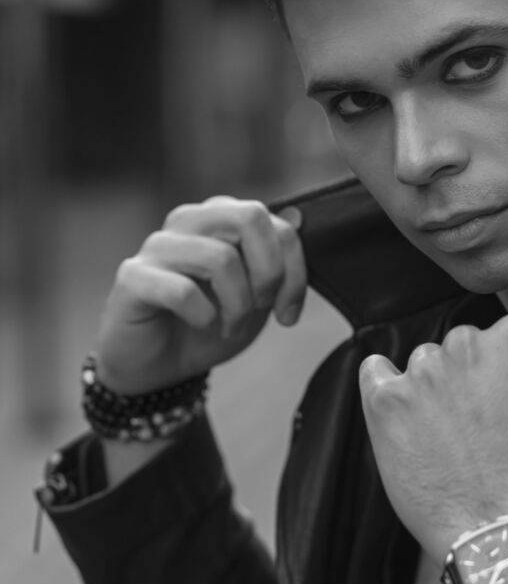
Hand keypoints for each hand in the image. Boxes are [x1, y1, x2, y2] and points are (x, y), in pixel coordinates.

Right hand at [94, 196, 307, 394]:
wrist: (156, 366)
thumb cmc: (209, 324)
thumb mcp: (256, 297)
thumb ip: (277, 261)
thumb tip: (299, 218)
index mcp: (221, 218)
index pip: (277, 224)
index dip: (294, 271)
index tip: (288, 314)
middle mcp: (189, 221)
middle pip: (250, 217)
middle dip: (269, 273)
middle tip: (261, 309)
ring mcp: (158, 245)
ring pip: (220, 257)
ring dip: (237, 305)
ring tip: (231, 327)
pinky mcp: (132, 277)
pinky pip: (182, 290)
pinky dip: (203, 316)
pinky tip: (201, 325)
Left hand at [358, 270, 507, 562]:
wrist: (500, 535)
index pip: (500, 339)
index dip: (506, 380)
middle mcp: (464, 343)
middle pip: (460, 350)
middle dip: (467, 383)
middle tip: (483, 434)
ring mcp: (422, 372)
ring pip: (423, 366)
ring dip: (431, 394)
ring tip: (452, 443)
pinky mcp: (385, 401)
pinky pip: (376, 375)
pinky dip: (386, 392)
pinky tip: (409, 426)